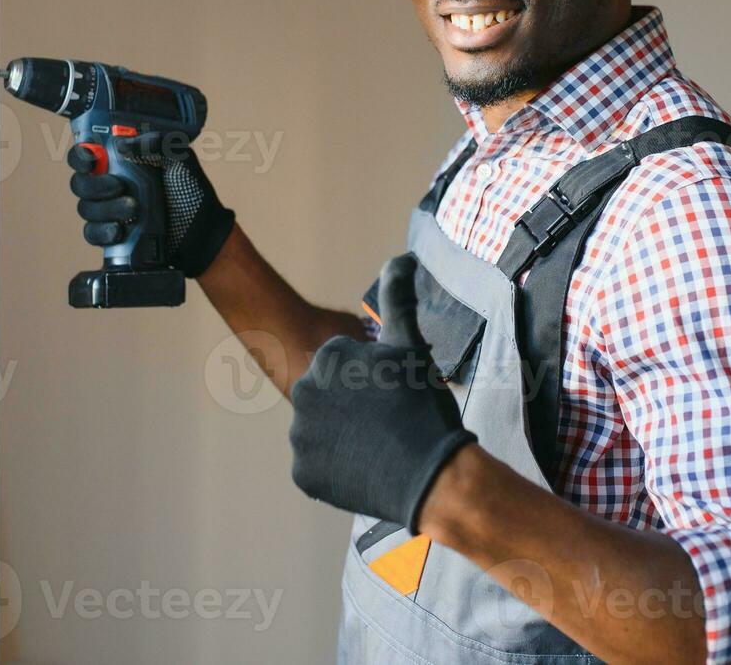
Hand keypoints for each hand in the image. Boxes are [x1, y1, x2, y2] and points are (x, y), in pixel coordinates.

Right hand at [66, 130, 234, 277]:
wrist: (202, 230)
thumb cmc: (190, 191)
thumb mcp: (179, 160)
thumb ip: (158, 143)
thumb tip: (126, 144)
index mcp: (120, 162)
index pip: (86, 154)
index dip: (80, 156)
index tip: (90, 160)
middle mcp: (109, 184)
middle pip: (80, 183)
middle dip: (96, 185)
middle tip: (119, 187)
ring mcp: (108, 211)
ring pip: (86, 209)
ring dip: (106, 209)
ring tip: (134, 210)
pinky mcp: (112, 235)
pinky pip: (92, 234)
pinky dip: (102, 231)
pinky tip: (119, 231)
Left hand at [288, 253, 475, 529]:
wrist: (430, 474)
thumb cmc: (422, 404)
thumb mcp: (411, 343)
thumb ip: (400, 296)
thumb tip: (402, 257)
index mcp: (325, 358)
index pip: (348, 368)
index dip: (375, 381)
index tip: (394, 395)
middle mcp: (302, 393)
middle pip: (333, 399)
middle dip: (356, 408)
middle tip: (390, 422)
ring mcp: (299, 437)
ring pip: (325, 432)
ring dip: (345, 438)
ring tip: (380, 447)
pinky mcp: (303, 474)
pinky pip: (321, 467)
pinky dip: (339, 469)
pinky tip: (366, 468)